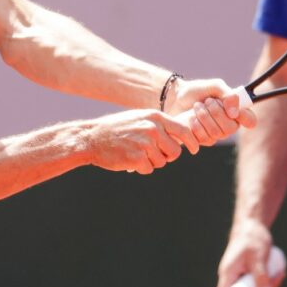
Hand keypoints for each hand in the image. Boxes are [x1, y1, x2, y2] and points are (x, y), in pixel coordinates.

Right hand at [85, 109, 200, 173]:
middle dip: (167, 156)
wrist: (92, 138)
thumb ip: (159, 125)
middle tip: (154, 154)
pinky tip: (129, 159)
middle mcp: (153, 129)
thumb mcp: (140, 118)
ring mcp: (146, 144)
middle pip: (175, 151)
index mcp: (155, 117)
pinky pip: (149, 169)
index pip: (184, 130)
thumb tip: (181, 136)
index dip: (191, 141)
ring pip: (162, 162)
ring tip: (136, 152)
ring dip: (151, 162)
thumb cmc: (117, 129)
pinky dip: (141, 168)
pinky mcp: (137, 158)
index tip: (194, 148)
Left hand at [166, 77, 257, 145]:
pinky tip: (192, 117)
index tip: (232, 111)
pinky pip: (204, 138)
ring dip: (204, 116)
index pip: (251, 121)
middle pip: (231, 128)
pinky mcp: (204, 140)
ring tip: (197, 106)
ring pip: (216, 133)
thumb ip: (227, 94)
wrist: (176, 98)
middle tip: (207, 101)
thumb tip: (234, 113)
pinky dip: (196, 125)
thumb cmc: (197, 90)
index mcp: (236, 111)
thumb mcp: (214, 86)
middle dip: (216, 113)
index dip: (245, 118)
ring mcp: (217, 134)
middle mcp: (230, 125)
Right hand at [216, 219, 283, 286]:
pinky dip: (267, 282)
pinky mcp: (247, 274)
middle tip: (275, 282)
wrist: (252, 225)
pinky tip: (278, 274)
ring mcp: (240, 276)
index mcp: (228, 273)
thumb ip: (260, 276)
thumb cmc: (251, 238)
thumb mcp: (258, 257)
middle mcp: (231, 277)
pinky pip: (257, 284)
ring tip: (280, 274)